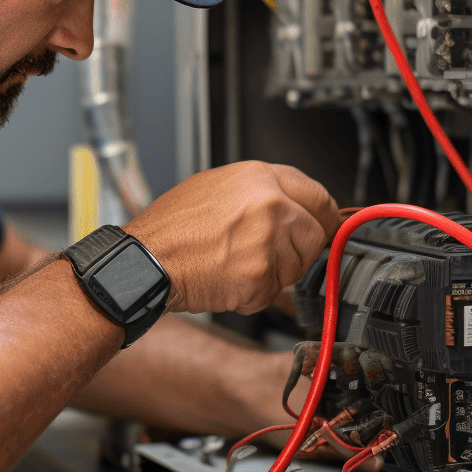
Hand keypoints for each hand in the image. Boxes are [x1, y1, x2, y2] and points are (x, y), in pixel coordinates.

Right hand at [125, 161, 338, 315]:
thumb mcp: (216, 188)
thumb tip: (293, 206)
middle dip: (297, 250)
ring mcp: (267, 241)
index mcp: (259, 177)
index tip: (325, 227)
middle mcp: (270, 205)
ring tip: (235, 262)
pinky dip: (254, 293)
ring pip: (297, 267)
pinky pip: (273, 291)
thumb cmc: (171, 228)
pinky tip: (227, 279)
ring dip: (274, 273)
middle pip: (315, 234)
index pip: (318, 196)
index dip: (324, 217)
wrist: (147, 260)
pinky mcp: (260, 276)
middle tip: (267, 255)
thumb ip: (261, 193)